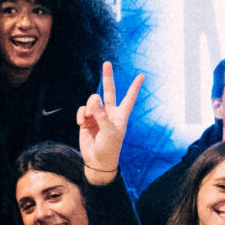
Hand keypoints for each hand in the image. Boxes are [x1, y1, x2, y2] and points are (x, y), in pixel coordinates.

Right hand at [77, 62, 143, 185]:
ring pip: (92, 101)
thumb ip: (101, 114)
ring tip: (89, 119)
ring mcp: (97, 115)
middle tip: (107, 63)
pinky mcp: (86, 120)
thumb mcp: (109, 131)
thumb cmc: (109, 147)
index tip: (142, 75)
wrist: (97, 160)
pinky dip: (82, 114)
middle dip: (107, 77)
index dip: (135, 87)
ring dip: (89, 108)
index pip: (129, 98)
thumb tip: (93, 99)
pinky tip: (82, 123)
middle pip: (108, 91)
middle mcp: (110, 112)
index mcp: (121, 115)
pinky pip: (83, 110)